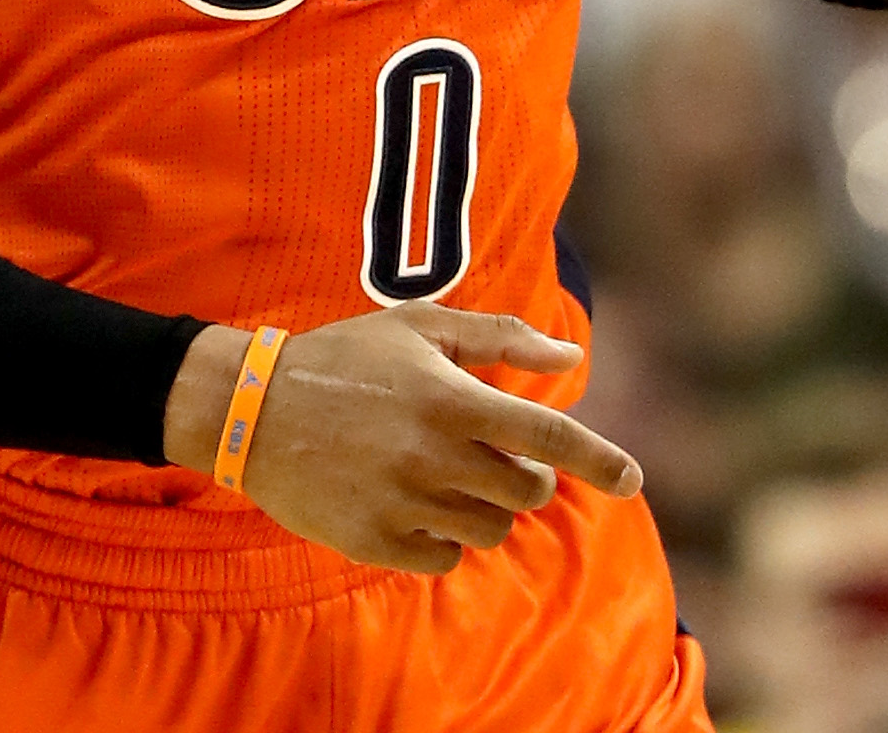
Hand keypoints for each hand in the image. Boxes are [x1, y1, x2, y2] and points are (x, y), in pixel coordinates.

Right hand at [163, 304, 642, 575]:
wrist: (253, 409)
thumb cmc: (348, 359)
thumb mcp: (420, 328)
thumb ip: (502, 338)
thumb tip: (574, 358)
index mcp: (451, 398)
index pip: (547, 435)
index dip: (599, 459)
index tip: (633, 480)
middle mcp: (433, 455)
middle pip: (526, 492)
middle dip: (522, 476)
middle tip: (487, 454)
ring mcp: (404, 503)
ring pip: (490, 530)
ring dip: (483, 507)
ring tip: (442, 475)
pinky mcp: (375, 542)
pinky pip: (444, 558)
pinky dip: (443, 537)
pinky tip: (411, 502)